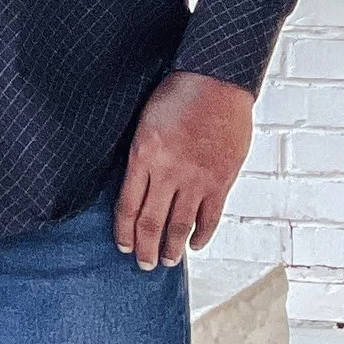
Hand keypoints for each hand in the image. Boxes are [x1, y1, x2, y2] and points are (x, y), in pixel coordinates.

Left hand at [114, 71, 255, 269]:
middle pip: (151, 223)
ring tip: (168, 262)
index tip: (123, 246)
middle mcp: (168, 172)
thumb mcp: (145, 122)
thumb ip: (141, 157)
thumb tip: (137, 186)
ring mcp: (196, 179)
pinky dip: (202, 234)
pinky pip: (210, 216)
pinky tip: (196, 244)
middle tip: (144, 264)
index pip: (127, 206)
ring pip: (180, 226)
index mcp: (143, 156)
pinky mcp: (221, 180)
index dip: (124, 232)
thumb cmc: (179, 92)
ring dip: (172, 248)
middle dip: (145, 248)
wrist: (218, 79)